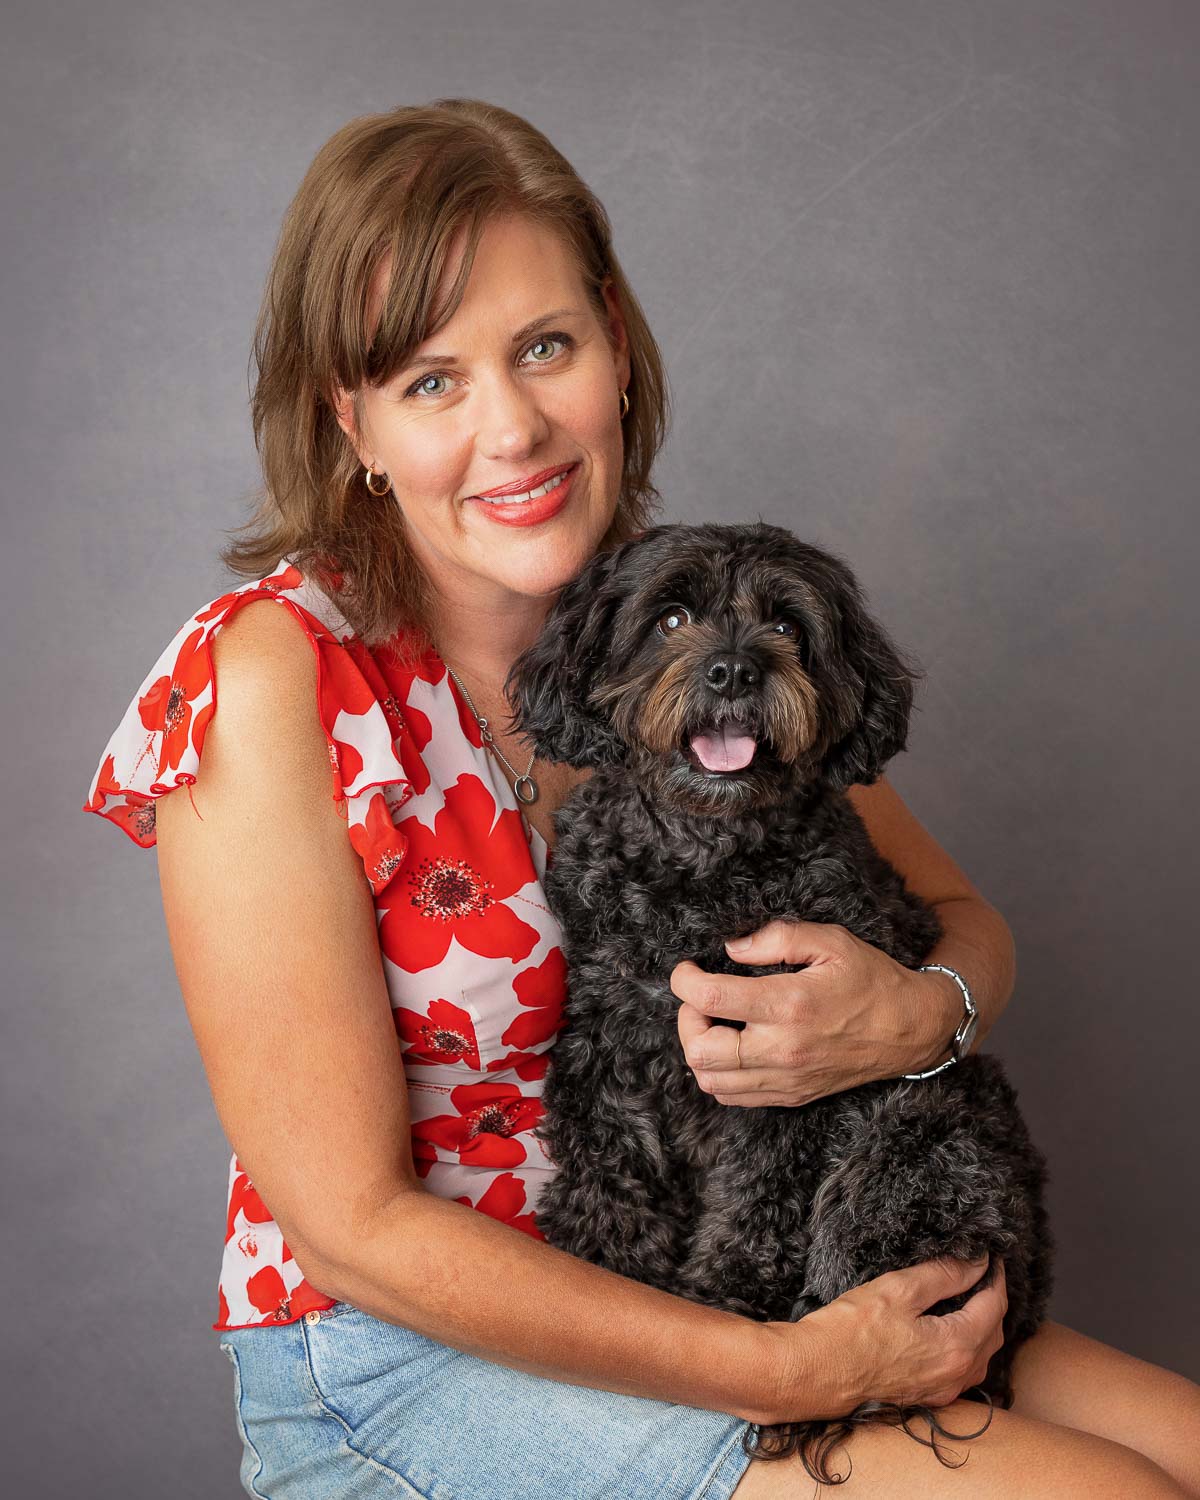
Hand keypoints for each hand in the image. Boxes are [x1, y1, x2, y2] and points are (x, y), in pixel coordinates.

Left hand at [670, 918, 957, 1105]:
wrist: (912, 1030)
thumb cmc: (871, 979)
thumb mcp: (831, 940)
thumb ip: (777, 938)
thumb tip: (731, 948)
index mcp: (789, 1004)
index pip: (711, 999)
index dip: (684, 981)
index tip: (687, 969)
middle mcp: (783, 1048)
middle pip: (700, 1050)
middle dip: (686, 1019)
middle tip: (699, 998)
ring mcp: (786, 1079)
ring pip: (710, 1080)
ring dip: (699, 1049)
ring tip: (714, 1023)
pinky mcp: (791, 1096)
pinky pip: (733, 1097)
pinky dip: (718, 1074)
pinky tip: (732, 1047)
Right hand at [761, 1254, 1007, 1423]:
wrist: (816, 1372)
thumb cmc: (851, 1329)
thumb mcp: (898, 1289)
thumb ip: (943, 1274)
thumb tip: (976, 1262)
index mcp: (957, 1347)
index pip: (993, 1305)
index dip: (995, 1276)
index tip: (990, 1254)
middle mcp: (958, 1375)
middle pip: (994, 1333)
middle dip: (993, 1300)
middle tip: (982, 1271)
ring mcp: (942, 1391)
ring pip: (981, 1355)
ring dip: (983, 1325)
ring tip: (971, 1295)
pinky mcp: (926, 1396)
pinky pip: (962, 1370)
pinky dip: (967, 1346)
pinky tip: (952, 1329)